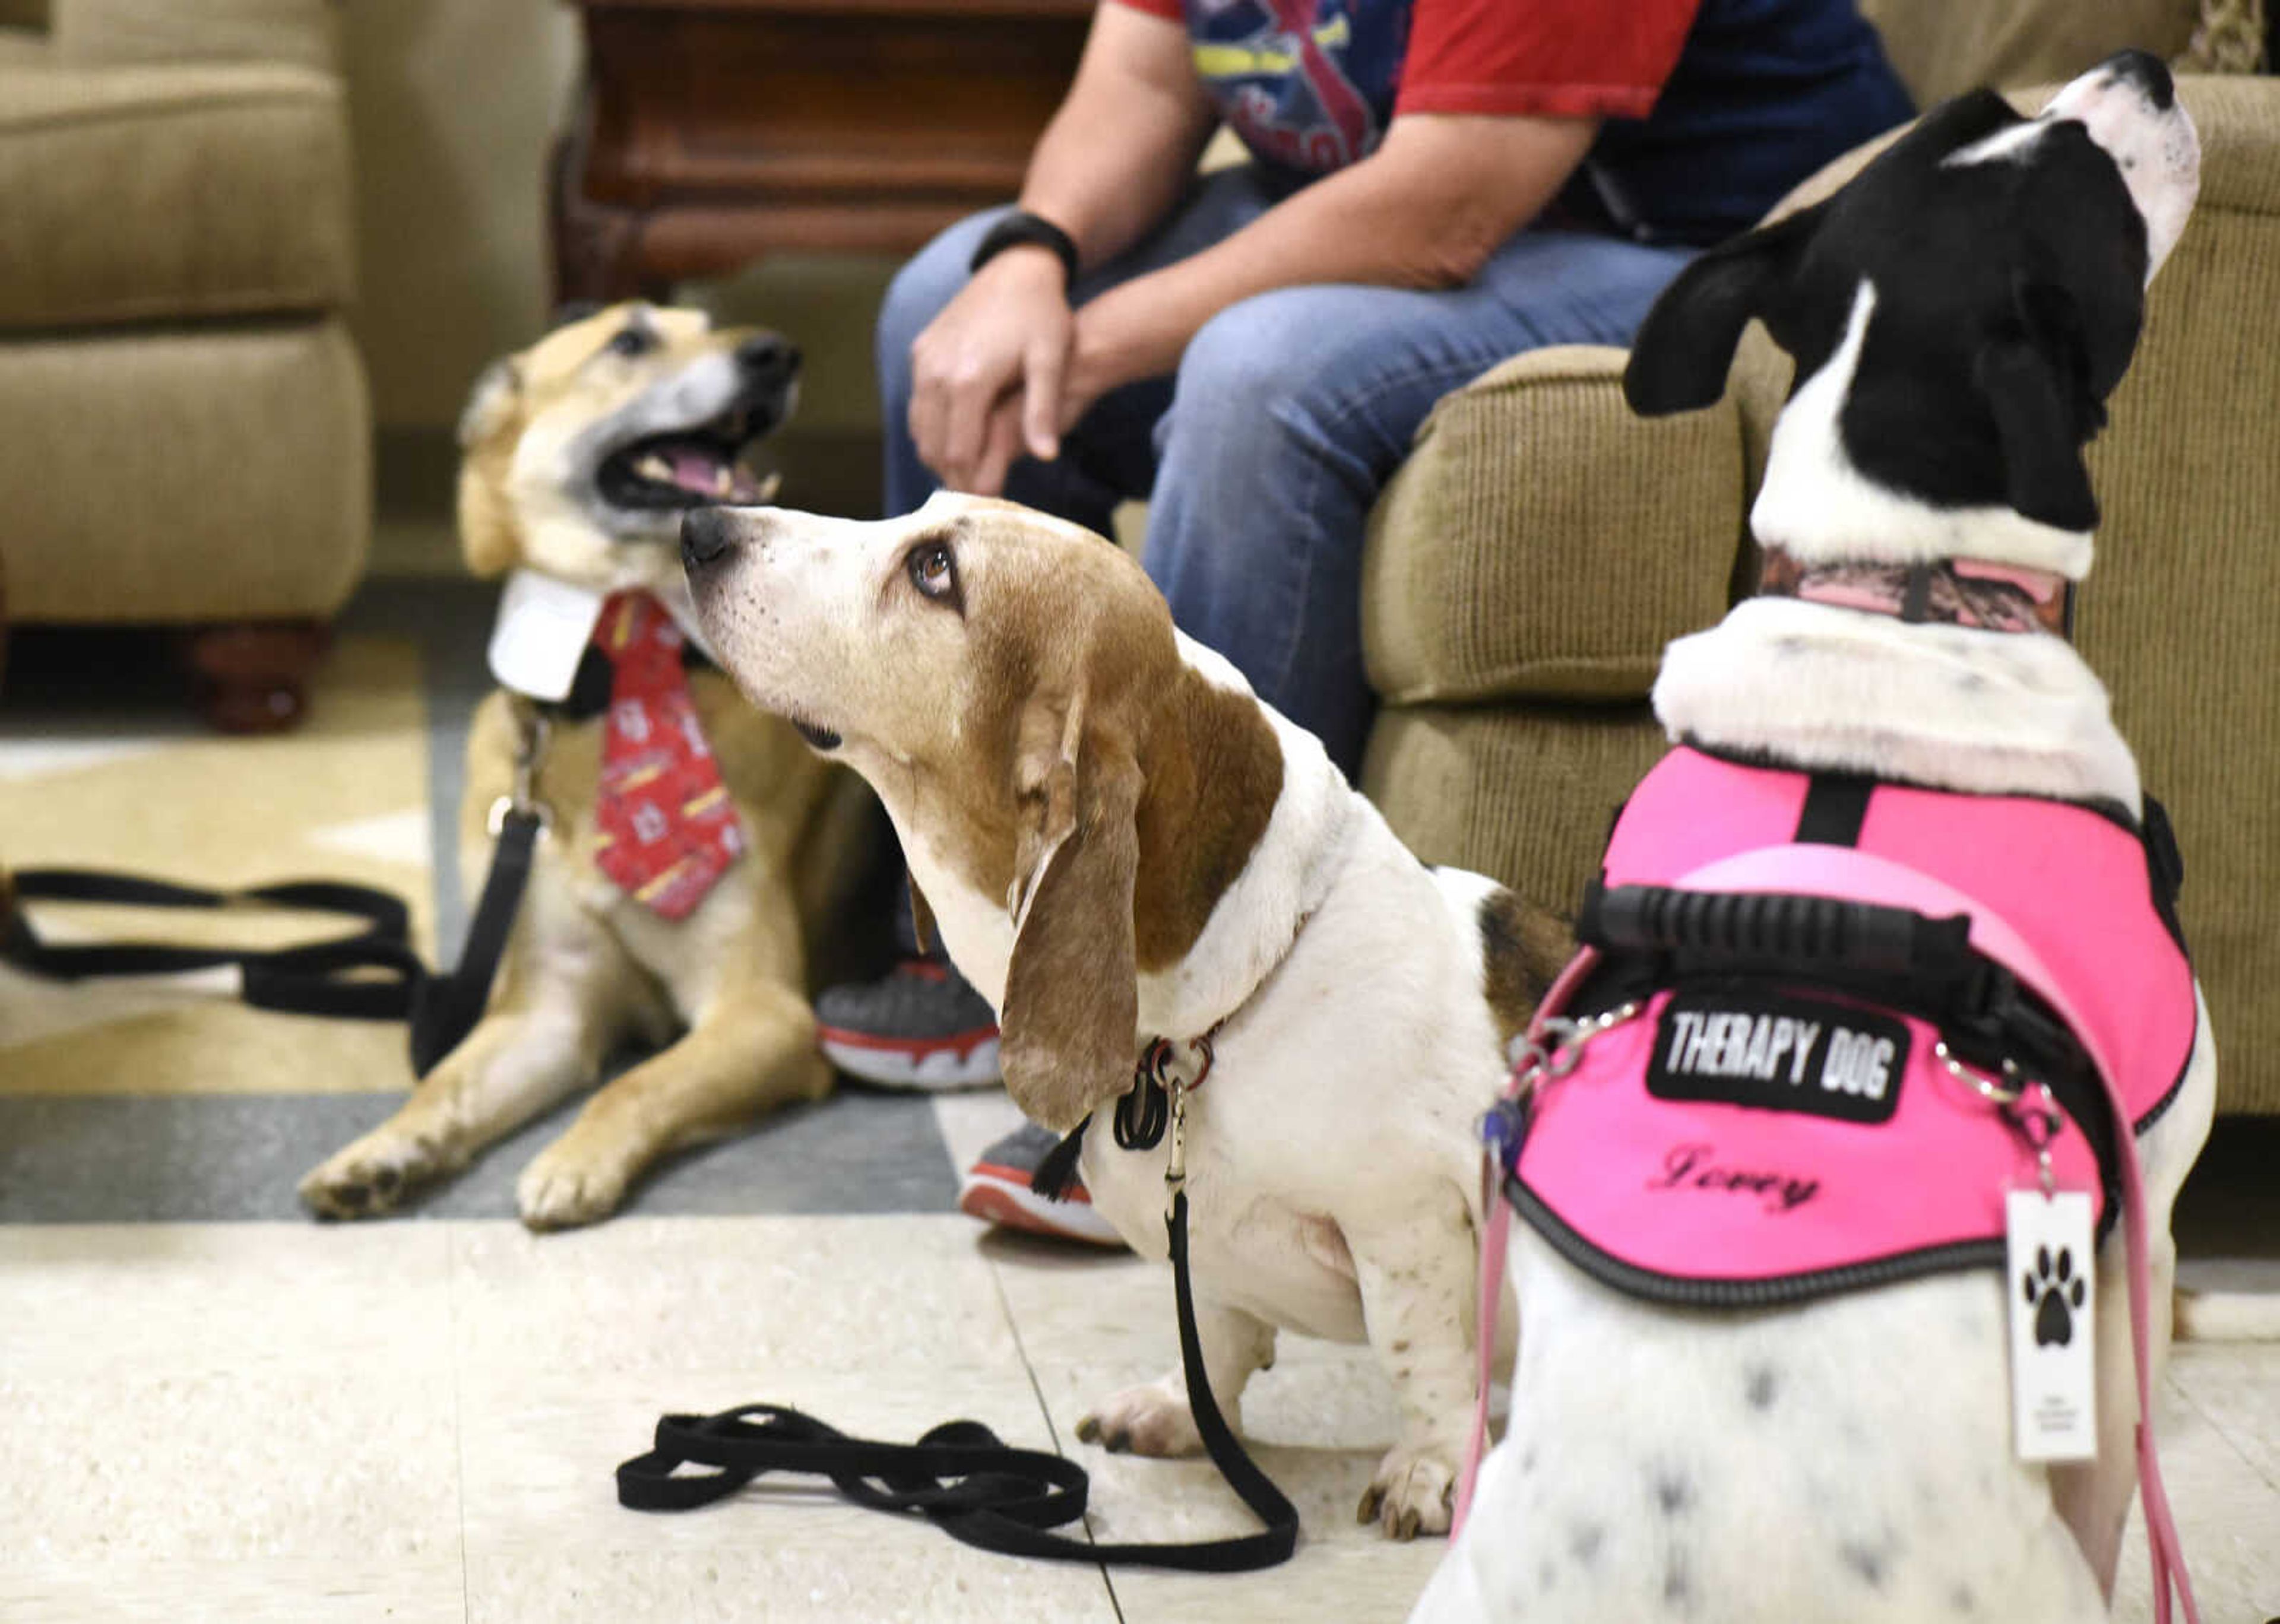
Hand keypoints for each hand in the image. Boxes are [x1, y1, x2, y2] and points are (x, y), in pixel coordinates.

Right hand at [908, 246, 1073, 492]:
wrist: (1016, 267)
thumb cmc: (1042, 314)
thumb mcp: (1051, 360)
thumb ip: (1044, 410)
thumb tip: (1045, 456)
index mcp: (969, 380)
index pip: (960, 453)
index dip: (972, 485)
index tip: (990, 504)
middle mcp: (937, 372)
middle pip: (934, 447)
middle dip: (954, 477)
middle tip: (977, 498)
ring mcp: (924, 361)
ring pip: (920, 430)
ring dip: (940, 456)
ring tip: (968, 475)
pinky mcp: (921, 351)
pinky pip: (917, 405)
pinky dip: (932, 430)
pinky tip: (956, 440)